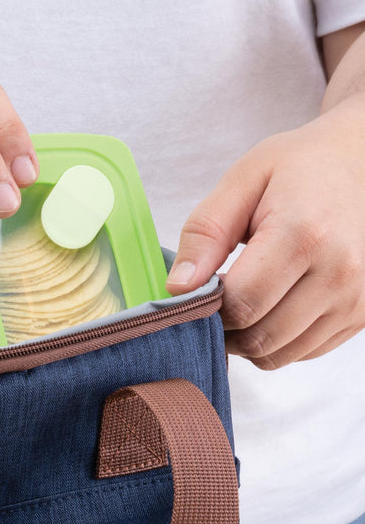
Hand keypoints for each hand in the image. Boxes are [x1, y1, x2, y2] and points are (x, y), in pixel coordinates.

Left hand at [165, 95, 364, 368]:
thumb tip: (177, 288)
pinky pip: (303, 353)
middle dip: (224, 329)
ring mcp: (356, 298)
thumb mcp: (243, 181)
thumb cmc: (301, 168)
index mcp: (304, 235)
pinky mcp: (362, 314)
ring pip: (278, 355)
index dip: (207, 308)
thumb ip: (204, 234)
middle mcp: (339, 272)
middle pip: (258, 338)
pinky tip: (274, 306)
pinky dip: (277, 342)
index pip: (239, 305)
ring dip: (248, 341)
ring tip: (243, 302)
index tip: (200, 289)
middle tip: (215, 301)